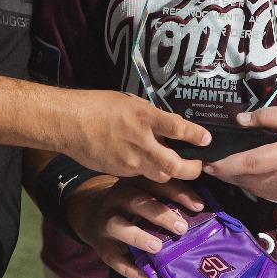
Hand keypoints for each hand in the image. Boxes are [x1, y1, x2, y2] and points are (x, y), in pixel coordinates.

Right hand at [61, 91, 209, 182]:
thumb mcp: (130, 102)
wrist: (69, 122)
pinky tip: (149, 164)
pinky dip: (150, 171)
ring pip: (160, 175)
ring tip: (179, 168)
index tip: (206, 139)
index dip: (195, 135)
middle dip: (191, 169)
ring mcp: (130, 160)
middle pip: (173, 165)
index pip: (177, 128)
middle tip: (199, 166)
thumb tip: (169, 126)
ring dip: (171, 173)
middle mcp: (140, 141)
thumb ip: (151, 116)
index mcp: (144, 117)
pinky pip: (142, 175)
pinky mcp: (120, 171)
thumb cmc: (99, 106)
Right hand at [66, 176, 206, 277]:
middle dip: (161, 214)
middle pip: (139, 202)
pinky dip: (127, 268)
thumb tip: (203, 208)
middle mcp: (119, 197)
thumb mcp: (147, 193)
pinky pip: (112, 257)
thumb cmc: (133, 203)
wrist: (91, 211)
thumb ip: (169, 197)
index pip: (158, 183)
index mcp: (136, 182)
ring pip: (119, 226)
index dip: (179, 193)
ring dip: (139, 236)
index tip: (199, 205)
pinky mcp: (99, 244)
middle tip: (182, 227)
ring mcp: (106, 220)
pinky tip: (144, 276)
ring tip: (158, 247)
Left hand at [204, 106, 276, 202]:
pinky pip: (266, 196)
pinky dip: (252, 188)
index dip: (223, 166)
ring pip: (254, 190)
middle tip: (208, 166)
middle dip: (225, 174)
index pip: (246, 165)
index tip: (206, 164)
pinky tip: (247, 178)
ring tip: (224, 170)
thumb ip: (267, 118)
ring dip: (237, 182)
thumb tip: (240, 120)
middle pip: (245, 180)